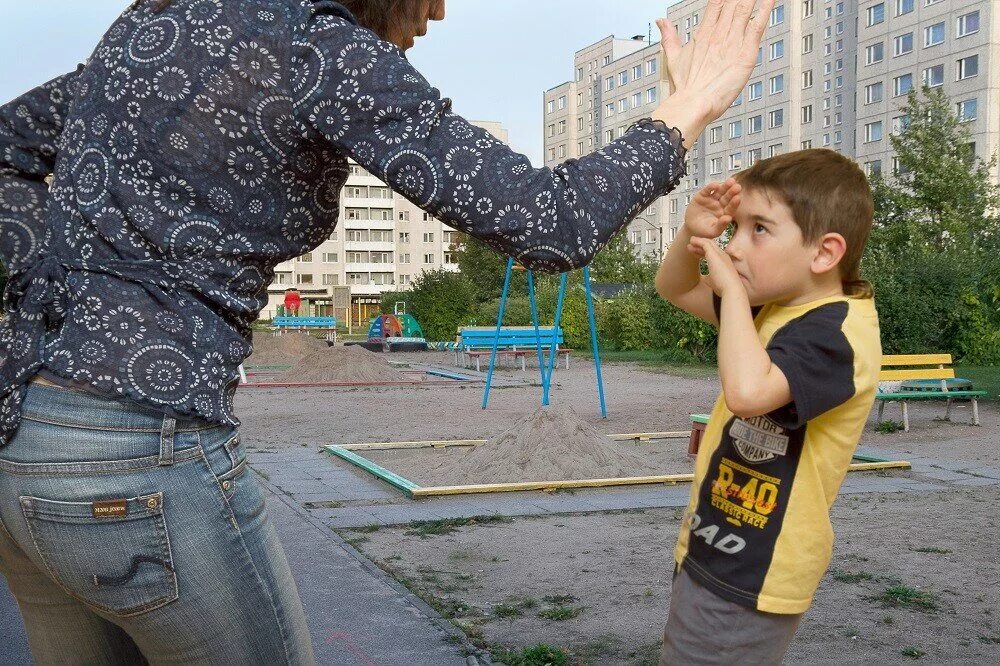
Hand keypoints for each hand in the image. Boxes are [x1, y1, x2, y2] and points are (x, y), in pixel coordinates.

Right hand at [652, 0, 773, 141]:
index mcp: (704, 34)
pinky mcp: (745, 54)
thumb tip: (661, 21)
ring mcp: (732, 42)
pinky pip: (758, 26)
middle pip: (732, 3)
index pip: (716, 3)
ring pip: (745, 9)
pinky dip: (765, 11)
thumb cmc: (685, 88)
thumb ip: (669, 37)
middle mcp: (718, 34)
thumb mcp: (674, 58)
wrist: (692, 104)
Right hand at [685, 179, 740, 238]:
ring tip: (730, 181)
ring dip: (725, 186)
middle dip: (732, 192)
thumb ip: (721, 226)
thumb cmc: (704, 231)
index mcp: (725, 213)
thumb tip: (728, 218)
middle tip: (737, 187)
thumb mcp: (712, 232)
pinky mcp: (703, 195)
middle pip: (727, 197)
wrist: (691, 227)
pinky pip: (708, 190)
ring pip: (720, 192)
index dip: (734, 203)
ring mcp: (712, 199)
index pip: (731, 208)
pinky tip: (715, 185)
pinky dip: (711, 187)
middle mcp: (720, 205)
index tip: (738, 198)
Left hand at [688, 236, 743, 297]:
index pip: (712, 253)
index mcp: (723, 262)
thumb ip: (707, 277)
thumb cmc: (722, 286)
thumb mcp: (712, 280)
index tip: (695, 254)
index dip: (703, 252)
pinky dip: (698, 241)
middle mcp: (723, 255)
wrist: (730, 288)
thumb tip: (702, 277)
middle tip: (690, 246)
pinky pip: (705, 243)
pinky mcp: (714, 253)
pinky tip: (692, 240)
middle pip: (710, 246)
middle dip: (700, 245)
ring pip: (708, 242)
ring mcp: (719, 253)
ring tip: (690, 241)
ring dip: (698, 241)